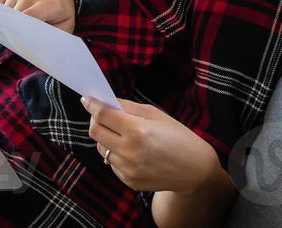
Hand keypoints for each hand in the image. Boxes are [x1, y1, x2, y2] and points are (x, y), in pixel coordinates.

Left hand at [81, 96, 222, 194]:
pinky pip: (111, 163)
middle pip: (95, 132)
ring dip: (106, 138)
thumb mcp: (156, 114)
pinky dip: (115, 153)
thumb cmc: (177, 136)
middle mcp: (130, 151)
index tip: (87, 99)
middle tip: (103, 115)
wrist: (194, 169)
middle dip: (95, 120)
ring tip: (122, 134)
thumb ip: (128, 107)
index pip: (103, 115)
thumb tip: (106, 101)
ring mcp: (128, 169)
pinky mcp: (129, 181)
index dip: (92, 105)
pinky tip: (131, 151)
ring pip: (100, 148)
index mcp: (138, 131)